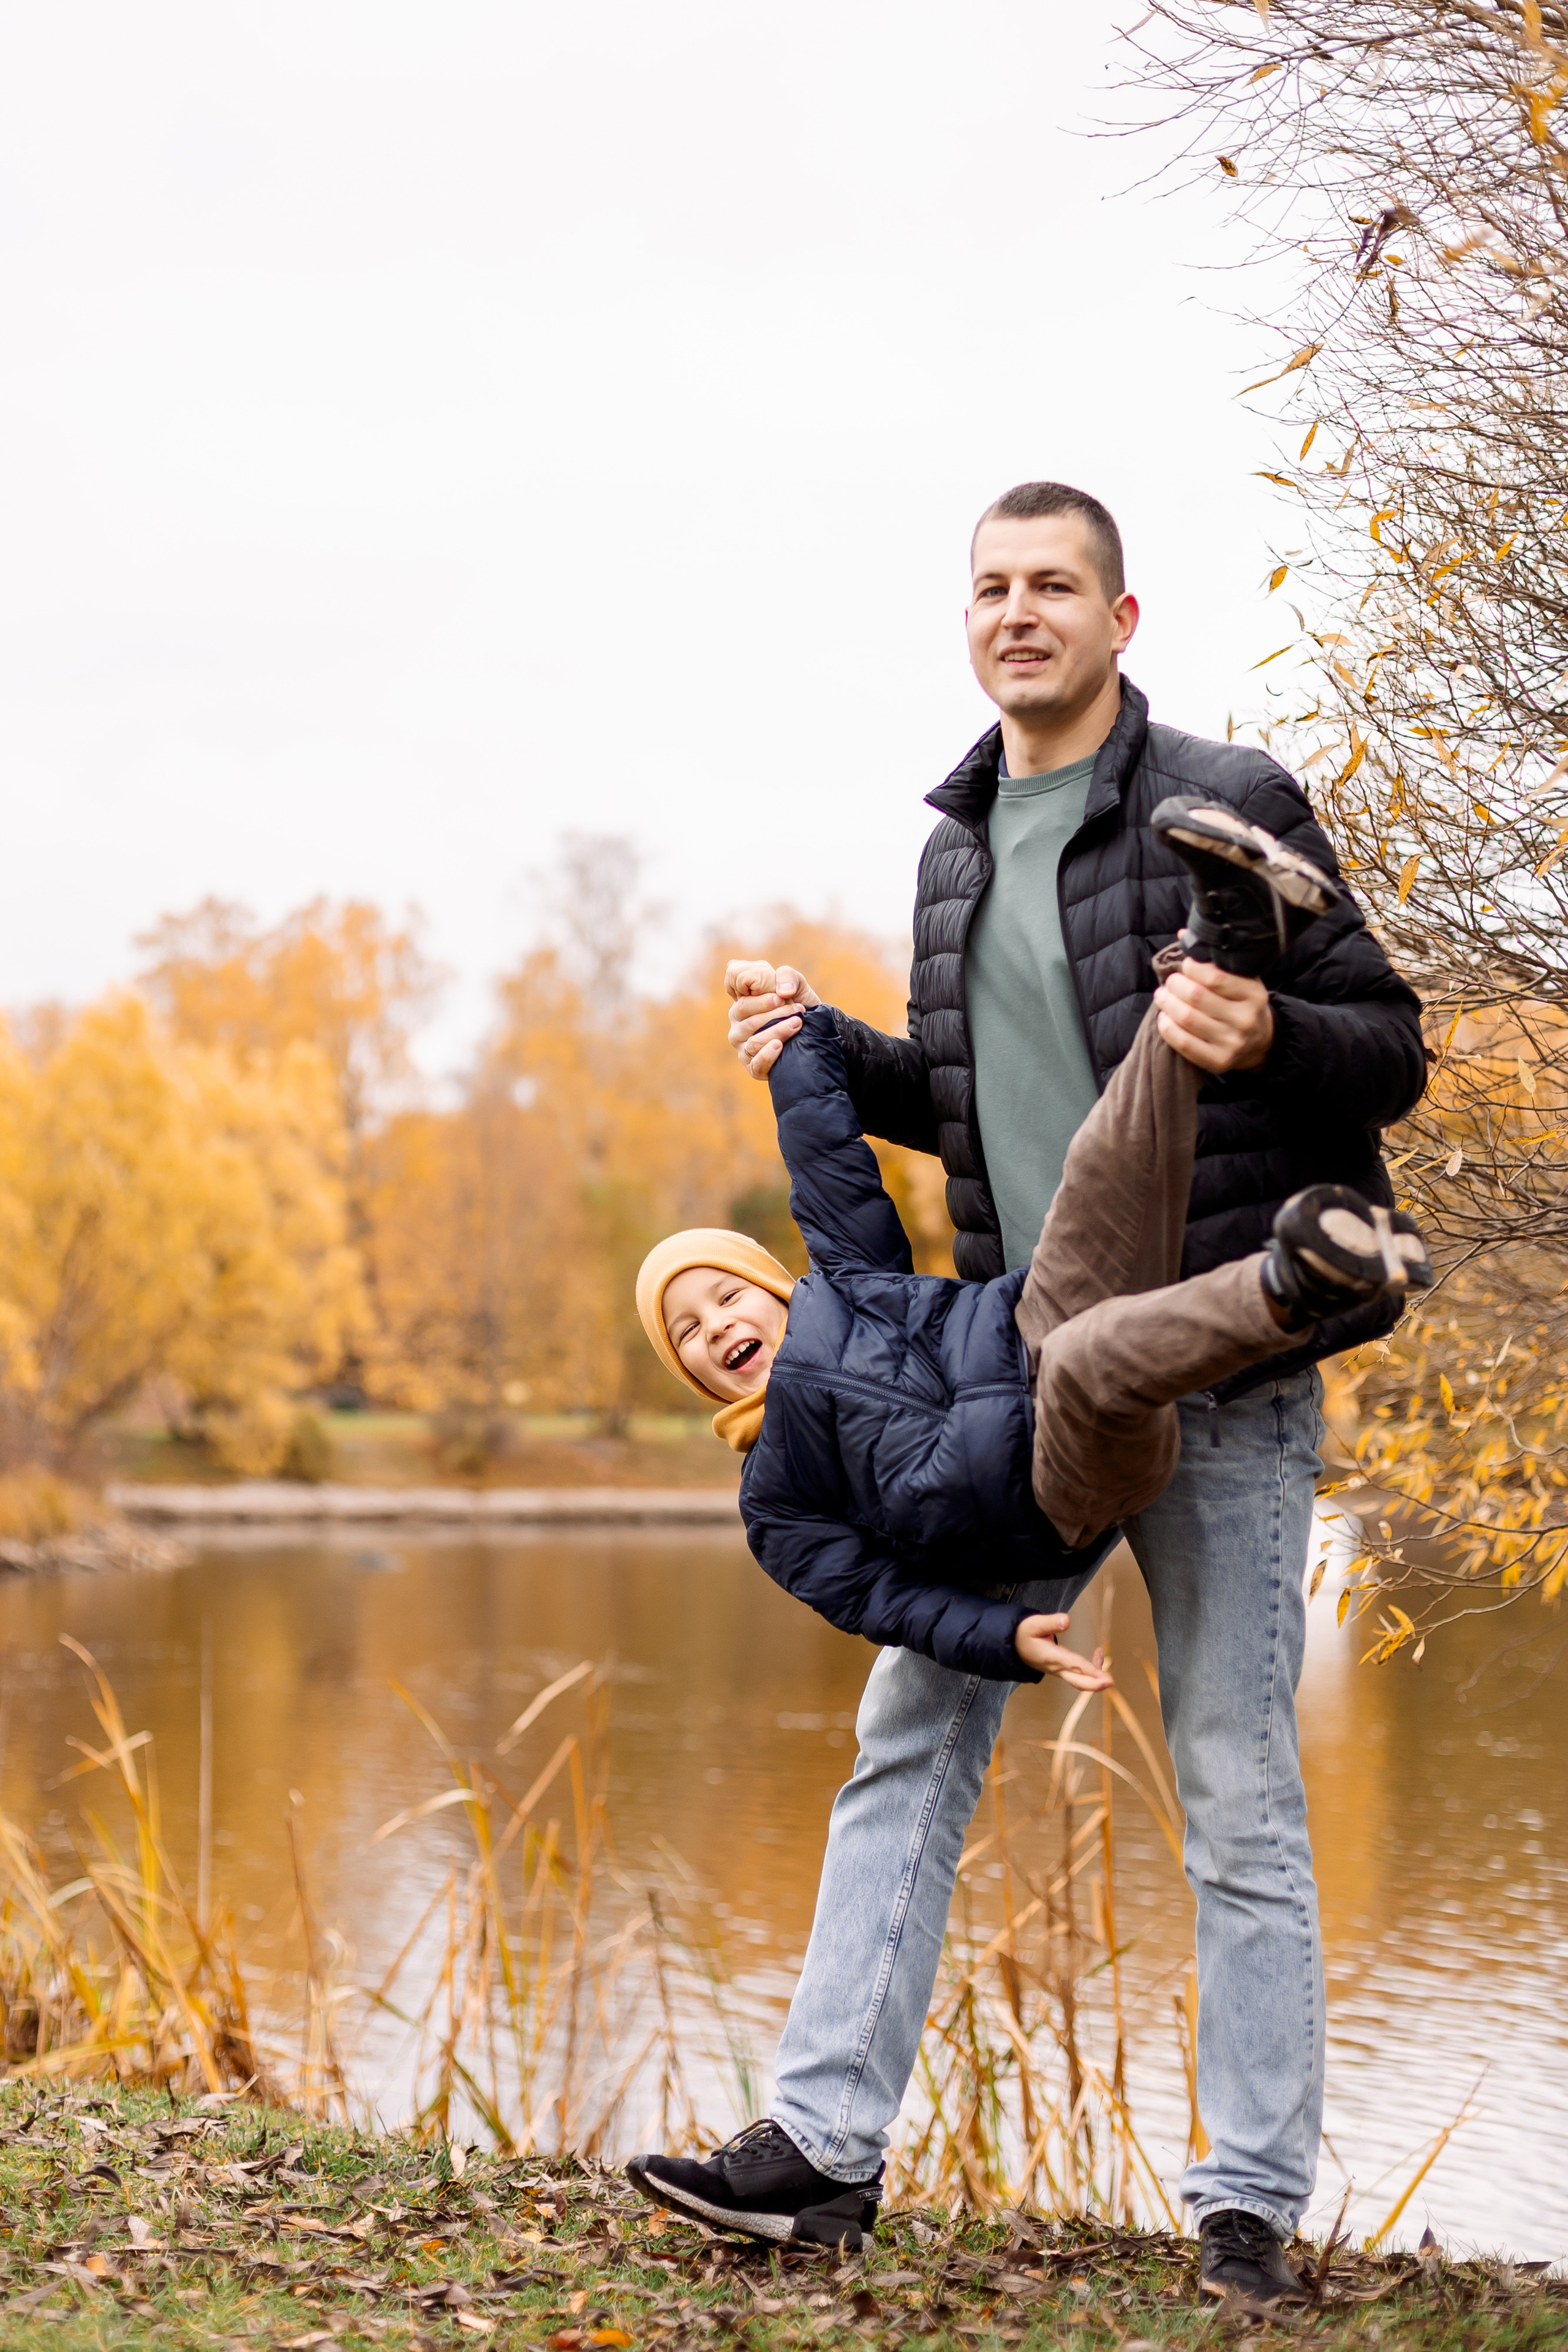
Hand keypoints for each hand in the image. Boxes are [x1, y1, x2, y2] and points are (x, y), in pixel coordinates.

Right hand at [725, 959, 820, 1079]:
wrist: (814, 1035)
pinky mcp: (753, 1067)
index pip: (732, 987)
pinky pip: (755, 1063)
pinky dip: (767, 1055)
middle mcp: (737, 1023)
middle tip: (797, 1010)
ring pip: (753, 1039)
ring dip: (777, 1031)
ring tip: (796, 1024)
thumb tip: (782, 992)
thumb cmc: (799, 1007)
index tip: (780, 996)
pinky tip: (778, 1046)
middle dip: (774, 1011)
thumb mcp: (797, 986)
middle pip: (744, 1013)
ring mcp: (742, 1045)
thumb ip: (787, 976)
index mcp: (743, 1001)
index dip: (755, 993)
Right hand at [1014, 1612, 1112, 1690]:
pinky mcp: (1063, 1670)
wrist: (1014, 1647)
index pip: (1073, 1665)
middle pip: (1078, 1682)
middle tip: (1111, 1682)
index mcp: (1050, 1657)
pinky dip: (1092, 1668)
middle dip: (1095, 1683)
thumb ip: (1050, 1622)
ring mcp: (1060, 1671)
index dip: (1090, 1670)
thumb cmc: (1024, 1633)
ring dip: (1096, 1675)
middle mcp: (1057, 1668)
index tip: (1104, 1677)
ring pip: (1080, 1680)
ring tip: (1100, 1653)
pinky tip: (1098, 1653)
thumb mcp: (1033, 1624)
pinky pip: (1080, 1675)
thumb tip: (1067, 1620)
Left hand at [1154, 960, 1274, 1073]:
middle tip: (1169, 981)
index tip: (1185, 965)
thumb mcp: (1241, 979)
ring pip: (1188, 1019)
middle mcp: (1245, 1019)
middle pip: (1197, 996)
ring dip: (1167, 1004)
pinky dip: (1167, 1028)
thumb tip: (1183, 933)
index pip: (1215, 977)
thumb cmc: (1242, 1004)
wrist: (1261, 1042)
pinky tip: (1164, 1017)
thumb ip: (1215, 960)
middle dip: (1175, 985)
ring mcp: (1233, 1043)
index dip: (1192, 968)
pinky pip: (1185, 1044)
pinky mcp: (1219, 1061)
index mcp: (1254, 994)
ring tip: (1162, 996)